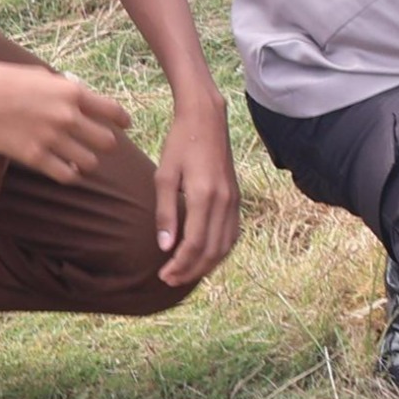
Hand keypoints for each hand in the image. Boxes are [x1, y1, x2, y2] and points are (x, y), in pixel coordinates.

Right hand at [0, 65, 131, 183]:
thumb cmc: (3, 80)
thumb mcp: (41, 76)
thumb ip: (65, 89)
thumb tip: (82, 100)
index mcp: (71, 92)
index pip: (113, 111)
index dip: (123, 121)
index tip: (125, 126)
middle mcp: (66, 116)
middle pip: (107, 142)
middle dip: (105, 144)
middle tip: (97, 145)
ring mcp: (51, 138)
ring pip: (90, 162)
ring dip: (88, 162)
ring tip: (80, 159)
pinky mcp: (34, 157)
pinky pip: (67, 175)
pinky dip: (71, 175)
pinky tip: (66, 170)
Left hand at [152, 102, 242, 289]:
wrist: (207, 119)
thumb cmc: (180, 144)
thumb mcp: (164, 176)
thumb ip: (165, 213)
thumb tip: (165, 247)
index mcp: (204, 196)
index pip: (194, 244)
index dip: (179, 265)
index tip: (162, 274)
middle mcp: (224, 201)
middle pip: (211, 250)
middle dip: (191, 270)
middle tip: (170, 279)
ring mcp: (234, 200)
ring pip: (225, 246)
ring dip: (206, 265)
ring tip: (185, 273)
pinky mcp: (236, 198)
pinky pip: (232, 234)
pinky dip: (219, 251)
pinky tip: (204, 256)